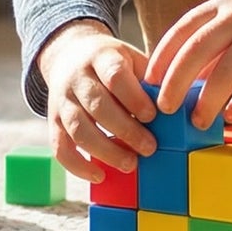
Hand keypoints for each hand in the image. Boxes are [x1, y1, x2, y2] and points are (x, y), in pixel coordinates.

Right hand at [37, 20, 157, 183]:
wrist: (69, 55)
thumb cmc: (111, 62)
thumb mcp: (131, 58)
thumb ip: (150, 79)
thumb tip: (178, 105)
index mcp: (101, 57)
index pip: (115, 76)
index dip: (134, 98)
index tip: (153, 116)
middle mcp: (77, 77)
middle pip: (97, 105)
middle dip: (125, 130)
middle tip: (150, 148)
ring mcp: (62, 100)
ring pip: (78, 128)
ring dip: (105, 151)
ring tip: (130, 165)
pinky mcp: (53, 121)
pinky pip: (60, 147)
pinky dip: (77, 165)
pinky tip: (99, 175)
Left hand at [144, 0, 231, 128]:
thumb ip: (218, 41)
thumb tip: (188, 78)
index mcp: (223, 5)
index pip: (181, 30)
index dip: (162, 57)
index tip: (148, 82)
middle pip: (195, 52)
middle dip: (174, 83)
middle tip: (163, 109)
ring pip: (224, 72)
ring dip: (207, 101)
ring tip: (197, 122)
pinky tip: (231, 116)